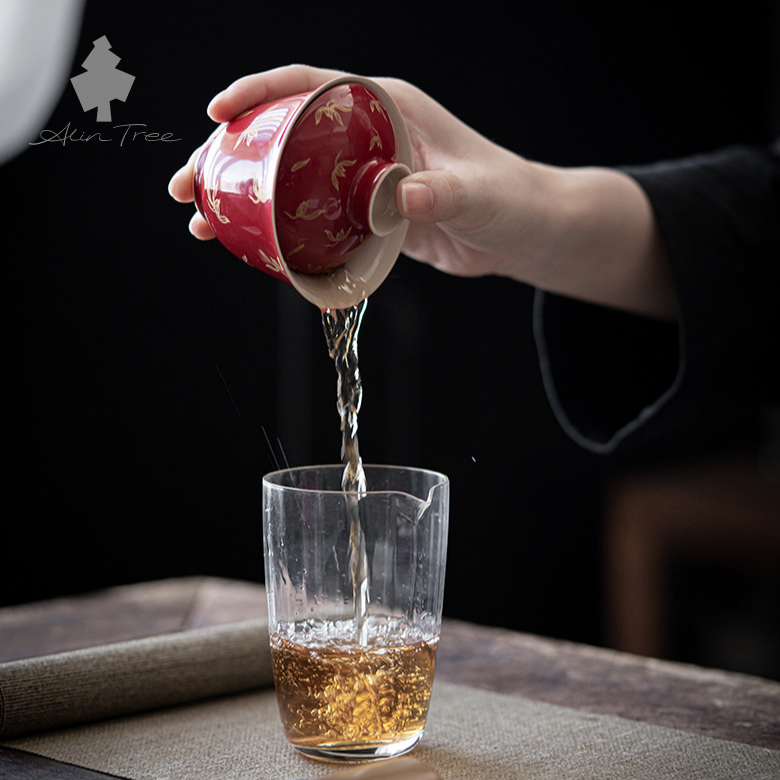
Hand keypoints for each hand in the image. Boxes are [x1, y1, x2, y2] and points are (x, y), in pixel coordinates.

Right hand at [168, 64, 675, 318]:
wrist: (523, 231)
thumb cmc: (511, 200)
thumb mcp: (480, 195)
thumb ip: (445, 193)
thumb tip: (406, 197)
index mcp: (388, 108)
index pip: (312, 86)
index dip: (261, 93)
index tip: (219, 112)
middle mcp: (367, 135)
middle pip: (283, 133)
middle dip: (230, 155)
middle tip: (188, 184)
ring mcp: (363, 173)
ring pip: (288, 176)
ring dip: (243, 195)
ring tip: (201, 219)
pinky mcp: (366, 211)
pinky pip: (310, 213)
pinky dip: (277, 226)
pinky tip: (248, 243)